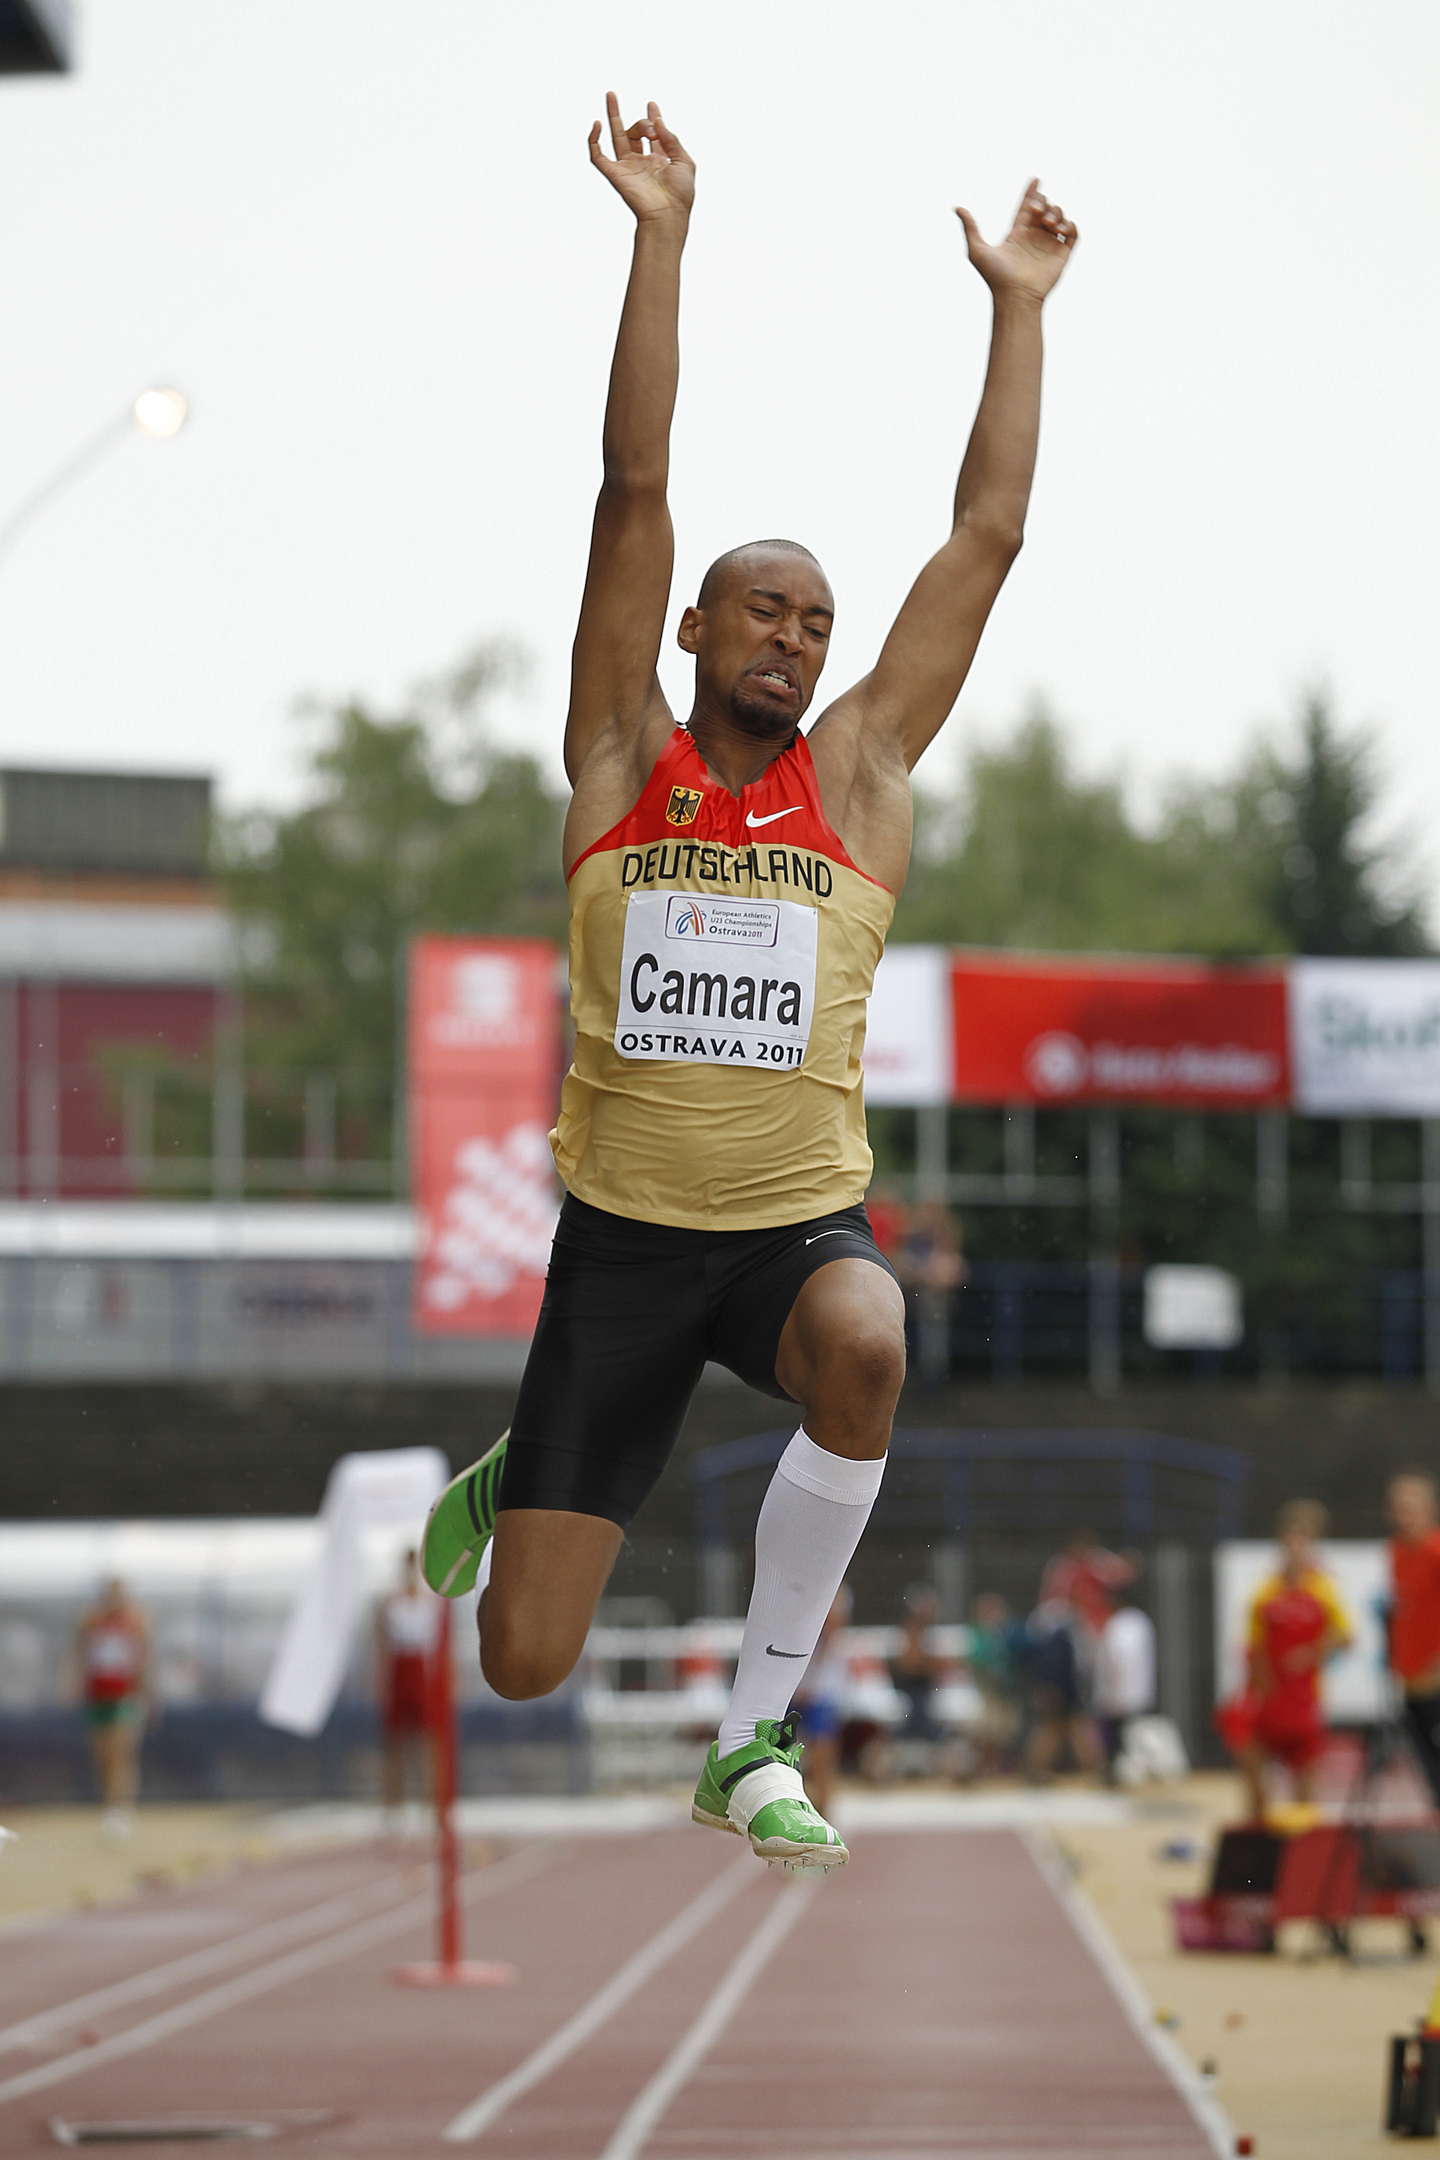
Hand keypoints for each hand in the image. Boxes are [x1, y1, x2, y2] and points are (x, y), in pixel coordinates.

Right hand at [588, 93, 694, 228]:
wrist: (667, 215)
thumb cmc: (680, 195)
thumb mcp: (684, 161)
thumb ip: (671, 139)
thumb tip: (658, 120)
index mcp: (659, 160)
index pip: (653, 134)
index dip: (653, 118)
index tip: (652, 104)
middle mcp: (642, 162)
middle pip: (634, 133)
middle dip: (638, 119)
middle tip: (648, 114)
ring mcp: (627, 167)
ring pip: (617, 137)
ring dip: (614, 115)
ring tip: (611, 95)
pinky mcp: (614, 174)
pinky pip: (597, 156)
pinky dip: (594, 140)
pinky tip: (597, 124)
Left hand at [955, 180, 1076, 302]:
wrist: (1015, 296)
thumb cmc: (995, 277)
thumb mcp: (977, 250)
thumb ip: (970, 228)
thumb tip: (957, 207)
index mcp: (1017, 235)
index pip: (1026, 208)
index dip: (1031, 193)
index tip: (1035, 179)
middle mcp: (1034, 238)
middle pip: (1044, 209)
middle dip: (1044, 203)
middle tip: (1037, 211)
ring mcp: (1048, 246)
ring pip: (1059, 218)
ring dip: (1056, 213)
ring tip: (1049, 223)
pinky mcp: (1061, 255)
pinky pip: (1073, 234)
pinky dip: (1070, 225)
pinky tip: (1061, 228)